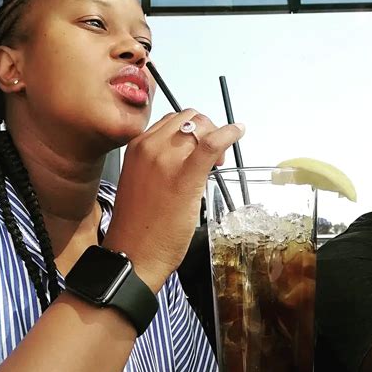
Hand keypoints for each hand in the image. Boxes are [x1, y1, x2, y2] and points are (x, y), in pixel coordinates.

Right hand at [103, 109, 244, 291]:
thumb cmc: (137, 223)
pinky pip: (212, 142)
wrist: (133, 253)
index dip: (191, 130)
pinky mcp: (185, 177)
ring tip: (216, 160)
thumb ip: (158, 160)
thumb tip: (184, 153)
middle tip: (212, 154)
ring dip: (215, 135)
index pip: (171, 120)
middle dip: (205, 129)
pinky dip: (229, 133)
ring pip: (200, 126)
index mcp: (137, 147)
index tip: (198, 145)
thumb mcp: (140, 179)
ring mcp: (166, 159)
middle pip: (188, 118)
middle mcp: (150, 147)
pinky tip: (238, 132)